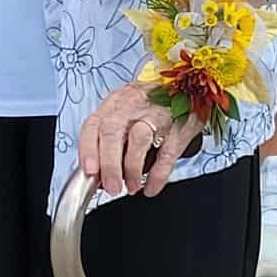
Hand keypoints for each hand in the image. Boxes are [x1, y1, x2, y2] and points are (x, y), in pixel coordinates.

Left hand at [79, 84, 203, 199]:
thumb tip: (97, 173)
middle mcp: (132, 107)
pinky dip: (157, 175)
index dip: (87, 149)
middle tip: (111, 187)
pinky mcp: (178, 129)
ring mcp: (156, 116)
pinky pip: (166, 154)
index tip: (88, 172)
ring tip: (131, 187)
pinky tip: (151, 187)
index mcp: (115, 103)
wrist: (189, 88)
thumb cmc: (153, 104)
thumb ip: (110, 136)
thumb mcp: (126, 110)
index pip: (93, 124)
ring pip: (138, 139)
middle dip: (108, 164)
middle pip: (112, 132)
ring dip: (131, 169)